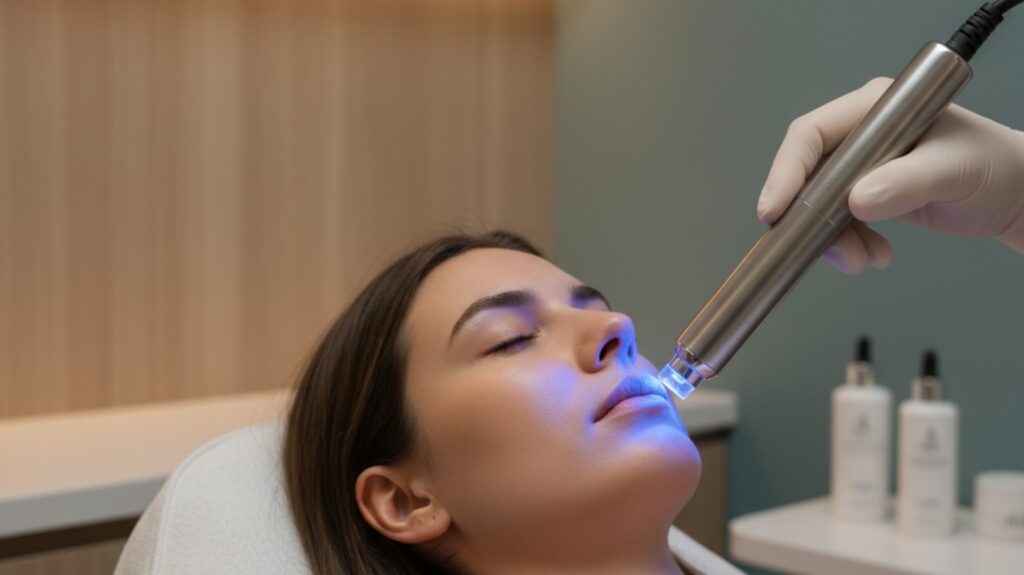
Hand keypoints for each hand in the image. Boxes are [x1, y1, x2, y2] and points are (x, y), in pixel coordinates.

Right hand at [757, 77, 1023, 273]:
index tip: (776, 210)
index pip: (811, 135)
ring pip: (818, 204)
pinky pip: (836, 220)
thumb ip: (909, 181)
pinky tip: (873, 254)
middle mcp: (861, 134)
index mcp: (876, 109)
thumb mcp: (954, 170)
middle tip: (825, 249)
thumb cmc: (992, 165)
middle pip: (807, 173)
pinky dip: (847, 243)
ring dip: (832, 238)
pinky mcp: (865, 191)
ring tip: (862, 260)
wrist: (1012, 193)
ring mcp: (861, 165)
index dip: (787, 171)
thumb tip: (858, 200)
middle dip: (811, 216)